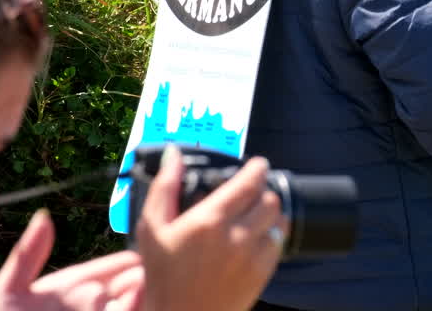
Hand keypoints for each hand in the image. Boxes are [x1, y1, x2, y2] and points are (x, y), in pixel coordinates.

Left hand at [0, 210, 143, 310]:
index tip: (144, 252)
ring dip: (145, 293)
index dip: (128, 262)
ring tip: (150, 282)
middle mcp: (97, 304)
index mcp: (78, 288)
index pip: (114, 268)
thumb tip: (44, 216)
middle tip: (158, 265)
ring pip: (135, 301)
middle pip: (132, 284)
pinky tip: (135, 297)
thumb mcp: (9, 294)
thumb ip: (27, 256)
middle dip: (146, 275)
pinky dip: (131, 307)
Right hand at [132, 145, 284, 310]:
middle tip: (251, 194)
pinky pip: (279, 244)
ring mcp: (252, 256)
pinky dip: (271, 237)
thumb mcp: (153, 229)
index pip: (250, 182)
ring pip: (279, 220)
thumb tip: (173, 155)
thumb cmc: (163, 277)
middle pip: (270, 198)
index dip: (258, 168)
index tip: (258, 165)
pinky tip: (254, 240)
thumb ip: (165, 187)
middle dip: (262, 192)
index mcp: (209, 221)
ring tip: (254, 216)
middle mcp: (235, 237)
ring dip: (270, 214)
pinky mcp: (263, 273)